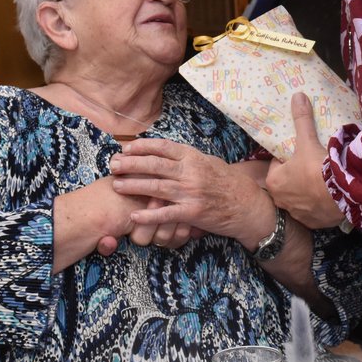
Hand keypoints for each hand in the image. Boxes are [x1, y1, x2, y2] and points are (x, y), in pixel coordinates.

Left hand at [110, 138, 272, 244]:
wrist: (248, 205)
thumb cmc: (227, 182)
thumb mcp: (209, 162)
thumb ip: (187, 158)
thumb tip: (164, 152)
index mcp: (194, 158)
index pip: (163, 147)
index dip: (142, 146)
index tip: (126, 148)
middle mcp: (191, 173)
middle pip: (154, 165)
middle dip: (131, 164)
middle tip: (113, 164)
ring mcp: (191, 193)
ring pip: (156, 187)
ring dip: (133, 186)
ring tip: (117, 185)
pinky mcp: (192, 213)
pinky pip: (166, 214)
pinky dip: (148, 215)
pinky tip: (133, 215)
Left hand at [266, 92, 345, 228]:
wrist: (343, 194)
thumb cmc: (318, 167)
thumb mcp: (307, 141)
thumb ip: (301, 119)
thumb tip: (297, 96)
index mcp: (274, 180)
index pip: (278, 165)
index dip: (289, 158)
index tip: (302, 154)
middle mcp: (281, 201)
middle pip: (287, 183)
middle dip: (297, 177)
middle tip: (314, 167)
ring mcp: (297, 214)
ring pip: (300, 199)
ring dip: (307, 192)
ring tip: (323, 181)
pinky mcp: (313, 224)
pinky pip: (313, 212)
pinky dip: (318, 206)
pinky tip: (328, 197)